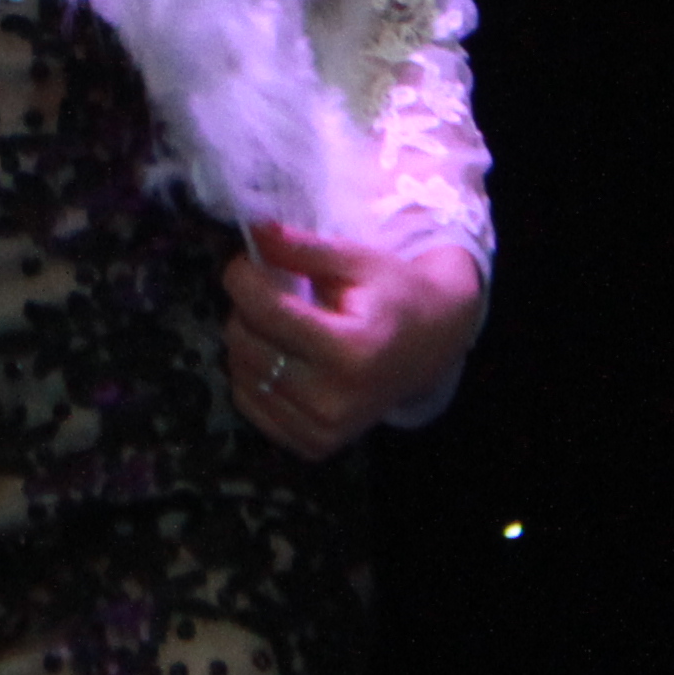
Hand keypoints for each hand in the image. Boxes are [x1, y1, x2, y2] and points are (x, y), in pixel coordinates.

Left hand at [221, 222, 486, 460]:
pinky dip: (252, 374)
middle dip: (245, 307)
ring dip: (246, 339)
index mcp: (350, 351)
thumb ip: (302, 248)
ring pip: (241, 374)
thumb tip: (253, 228)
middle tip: (269, 290)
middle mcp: (334, 400)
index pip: (265, 311)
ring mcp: (323, 430)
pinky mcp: (313, 445)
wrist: (432, 345)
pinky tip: (281, 354)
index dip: (243, 276)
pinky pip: (250, 403)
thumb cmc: (393, 294)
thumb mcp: (355, 260)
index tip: (248, 258)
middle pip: (246, 342)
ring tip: (279, 322)